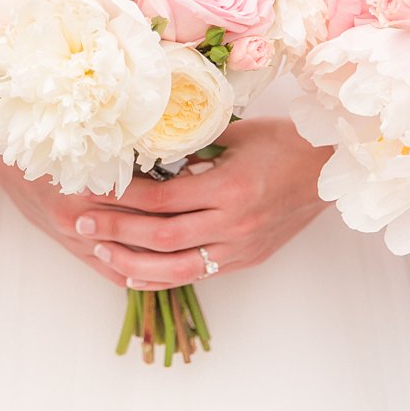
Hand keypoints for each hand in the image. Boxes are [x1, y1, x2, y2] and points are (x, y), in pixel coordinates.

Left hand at [73, 117, 331, 290]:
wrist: (329, 169)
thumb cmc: (283, 142)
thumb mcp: (235, 133)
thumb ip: (190, 144)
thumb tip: (142, 146)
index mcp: (230, 188)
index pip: (162, 198)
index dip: (123, 197)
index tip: (92, 189)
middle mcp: (234, 224)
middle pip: (162, 236)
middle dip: (117, 231)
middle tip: (80, 223)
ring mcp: (241, 247)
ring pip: (177, 267)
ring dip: (132, 262)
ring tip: (101, 250)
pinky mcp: (246, 259)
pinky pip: (197, 274)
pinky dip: (162, 277)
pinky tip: (134, 274)